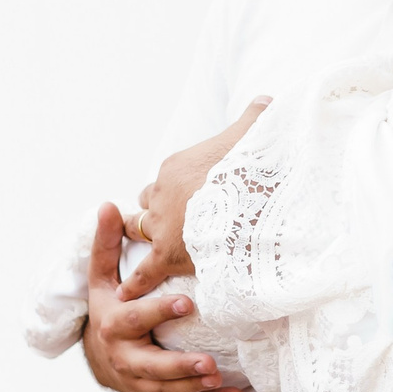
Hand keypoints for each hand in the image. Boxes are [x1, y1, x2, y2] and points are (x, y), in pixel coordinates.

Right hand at [82, 203, 250, 391]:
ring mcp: (139, 382)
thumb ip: (105, 245)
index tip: (186, 303)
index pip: (136, 318)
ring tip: (221, 377)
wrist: (97, 355)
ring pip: (166, 391)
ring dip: (195, 388)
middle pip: (151, 366)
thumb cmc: (107, 307)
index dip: (159, 311)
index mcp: (114, 325)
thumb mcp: (101, 278)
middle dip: (180, 366)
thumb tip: (108, 206)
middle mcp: (124, 358)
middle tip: (209, 362)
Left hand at [121, 97, 271, 299]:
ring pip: (142, 229)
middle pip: (149, 202)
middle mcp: (162, 194)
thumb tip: (266, 100)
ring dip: (143, 236)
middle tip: (168, 218)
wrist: (248, 200)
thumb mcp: (251, 135)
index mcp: (176, 167)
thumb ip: (254, 119)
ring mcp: (162, 225)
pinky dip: (135, 282)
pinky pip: (144, 271)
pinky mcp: (167, 254)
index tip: (187, 193)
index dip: (174, 188)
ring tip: (144, 247)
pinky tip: (126, 291)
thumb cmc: (250, 166)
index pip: (165, 178)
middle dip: (157, 209)